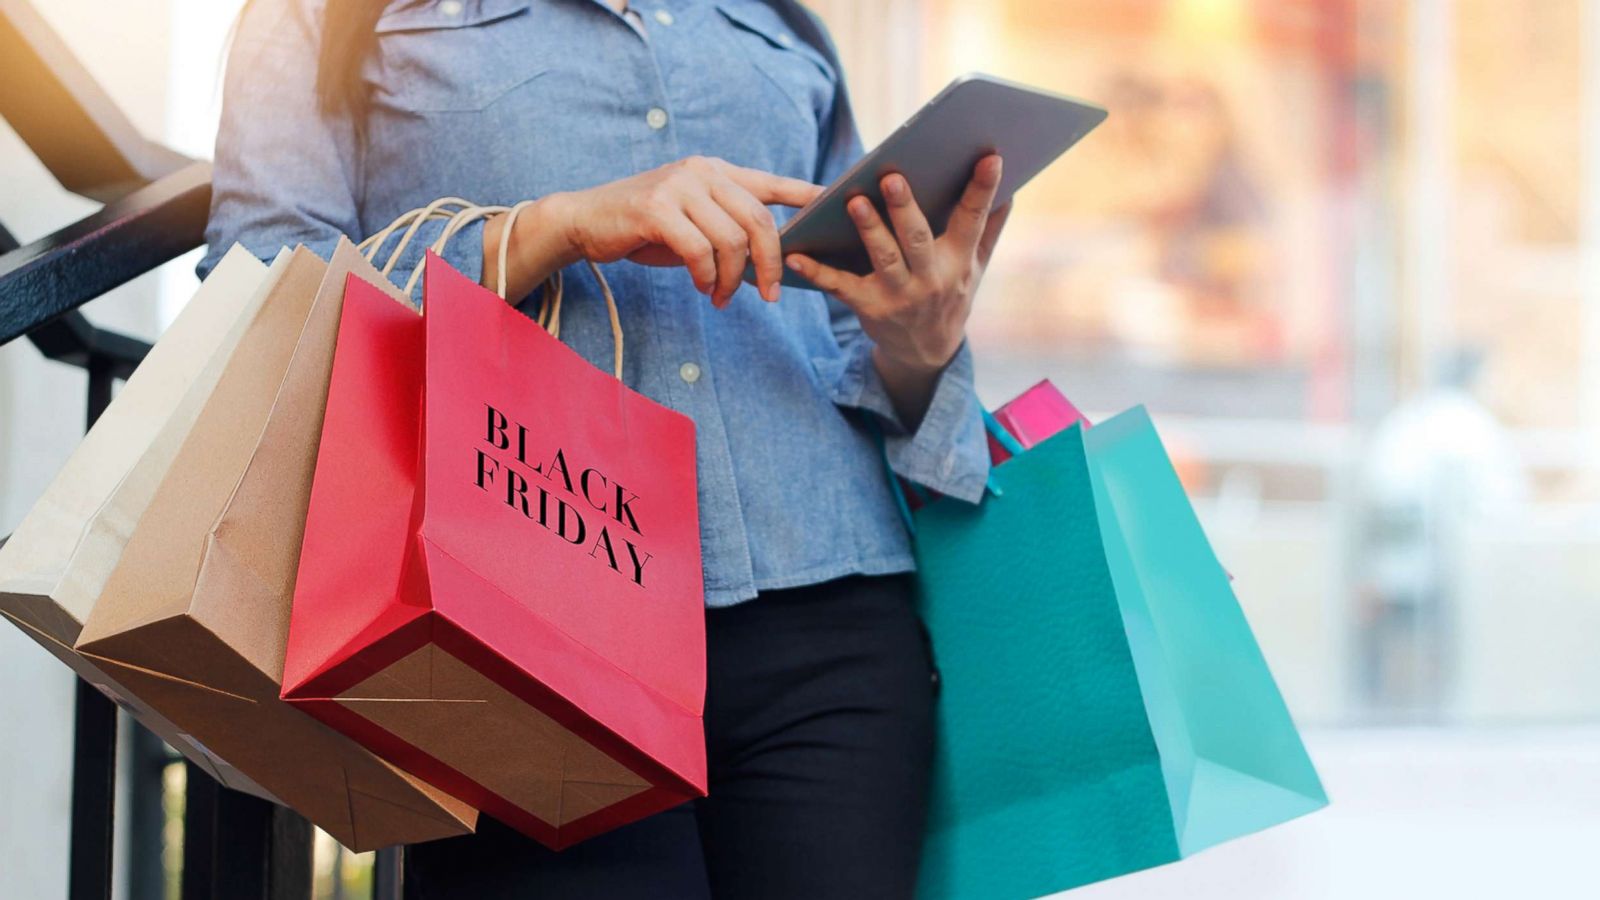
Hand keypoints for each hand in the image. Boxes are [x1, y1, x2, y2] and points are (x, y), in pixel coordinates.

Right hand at [485, 156, 821, 306]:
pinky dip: (707, 276)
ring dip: (732, 279)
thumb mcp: (693, 224)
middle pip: (760, 221)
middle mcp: (702, 172)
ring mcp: (679, 187)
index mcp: (716, 172)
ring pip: (732, 239)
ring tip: (720, 297)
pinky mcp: (656, 209)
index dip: (806, 196)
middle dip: (770, 264)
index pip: (772, 183)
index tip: (835, 207)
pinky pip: (700, 250)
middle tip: (769, 296)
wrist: (585, 221)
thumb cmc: (644, 228)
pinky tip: (703, 288)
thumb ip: (728, 231)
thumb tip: (771, 262)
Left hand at [785, 155, 1009, 424]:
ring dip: (867, 230)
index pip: (973, 219)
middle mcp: (932, 278)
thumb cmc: (951, 293)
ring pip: (883, 258)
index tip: (991, 157)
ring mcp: (900, 295)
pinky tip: (797, 255)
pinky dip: (817, 272)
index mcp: (959, 260)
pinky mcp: (869, 307)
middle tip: (891, 176)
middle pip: (917, 238)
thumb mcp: (975, 265)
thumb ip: (989, 227)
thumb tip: (1010, 185)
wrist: (927, 352)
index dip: (982, 189)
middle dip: (904, 208)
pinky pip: (840, 287)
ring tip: (852, 201)